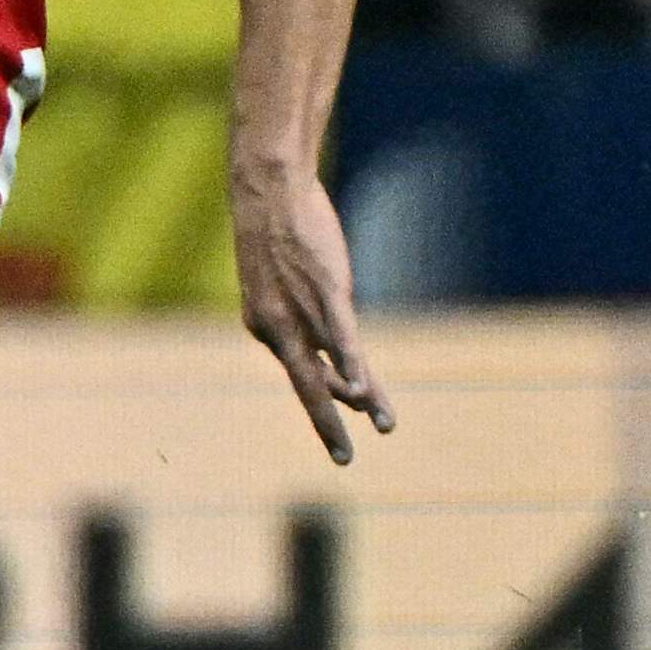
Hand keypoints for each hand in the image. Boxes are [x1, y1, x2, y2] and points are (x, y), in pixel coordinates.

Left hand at [231, 161, 391, 465]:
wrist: (268, 189)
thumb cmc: (277, 231)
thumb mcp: (279, 280)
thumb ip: (302, 315)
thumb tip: (328, 341)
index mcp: (265, 326)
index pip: (303, 371)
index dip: (330, 390)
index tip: (353, 402)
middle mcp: (279, 328)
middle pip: (309, 386)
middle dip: (327, 425)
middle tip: (343, 459)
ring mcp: (303, 311)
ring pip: (334, 366)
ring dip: (362, 399)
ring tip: (386, 424)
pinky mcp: (327, 292)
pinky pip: (342, 337)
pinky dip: (354, 364)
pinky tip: (365, 389)